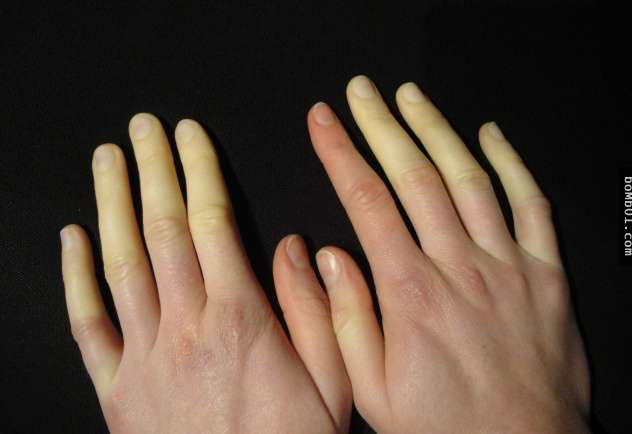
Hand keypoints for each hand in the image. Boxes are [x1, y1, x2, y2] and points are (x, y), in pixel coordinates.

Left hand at [60, 114, 350, 432]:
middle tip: (143, 127)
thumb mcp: (334, 382)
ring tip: (108, 158)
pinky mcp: (117, 389)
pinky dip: (74, 277)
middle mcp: (185, 327)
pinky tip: (70, 238)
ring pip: (121, 263)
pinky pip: (86, 323)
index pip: (213, 224)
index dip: (199, 171)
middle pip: (163, 230)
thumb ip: (317, 310)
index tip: (190, 135)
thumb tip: (297, 247)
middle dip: (153, 170)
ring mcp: (144, 357)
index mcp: (241, 320)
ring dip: (111, 204)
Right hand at [307, 76, 589, 432]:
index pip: (367, 201)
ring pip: (467, 177)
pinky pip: (531, 204)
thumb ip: (346, 318)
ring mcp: (505, 264)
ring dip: (435, 130)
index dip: (340, 152)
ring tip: (410, 97)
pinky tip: (491, 136)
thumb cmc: (446, 423)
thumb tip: (329, 257)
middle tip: (361, 92)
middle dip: (381, 124)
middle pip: (414, 175)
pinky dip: (512, 163)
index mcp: (410, 292)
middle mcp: (457, 266)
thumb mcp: (372, 388)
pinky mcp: (543, 273)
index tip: (324, 122)